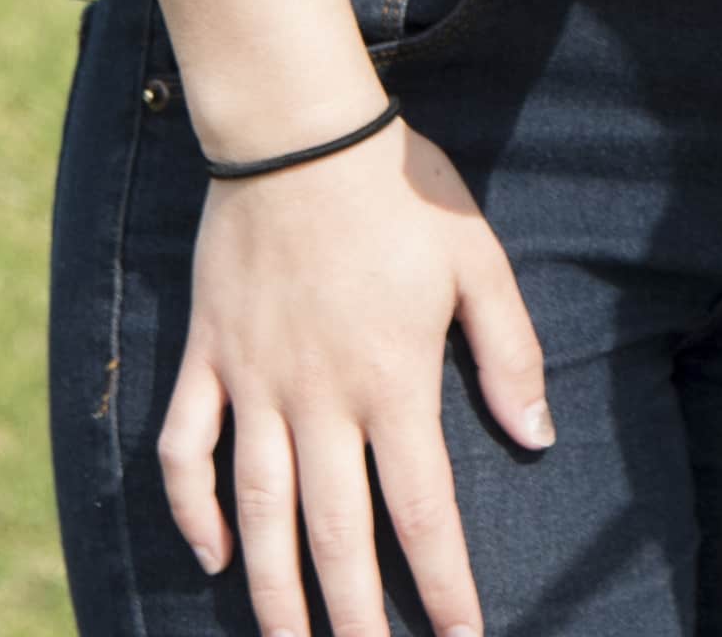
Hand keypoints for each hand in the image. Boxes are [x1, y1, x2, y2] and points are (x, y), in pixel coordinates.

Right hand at [159, 125, 554, 636]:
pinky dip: (192, 509)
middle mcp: (320, 398)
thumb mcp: (479, 261)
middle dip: (355, 617)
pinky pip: (186, 450)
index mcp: (394, 380)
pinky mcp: (208, 360)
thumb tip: (536, 436)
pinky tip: (213, 556)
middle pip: (336, 534)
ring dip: (273, 589)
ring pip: (260, 511)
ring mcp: (255, 383)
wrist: (300, 133)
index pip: (422, 511)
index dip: (442, 584)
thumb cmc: (402, 194)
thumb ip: (509, 353)